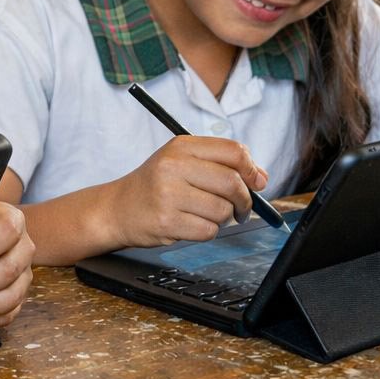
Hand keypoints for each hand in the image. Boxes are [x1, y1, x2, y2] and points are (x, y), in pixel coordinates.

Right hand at [110, 136, 267, 247]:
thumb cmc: (155, 185)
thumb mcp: (183, 162)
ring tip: (206, 215)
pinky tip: (191, 224)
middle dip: (244, 200)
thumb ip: (222, 164)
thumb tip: (261, 177)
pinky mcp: (167, 221)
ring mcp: (168, 194)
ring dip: (223, 218)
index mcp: (182, 147)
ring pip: (222, 210)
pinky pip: (208, 230)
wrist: (118, 208)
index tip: (256, 182)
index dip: (252, 169)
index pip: (233, 151)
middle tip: (240, 208)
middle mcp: (173, 166)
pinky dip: (207, 231)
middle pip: (232, 183)